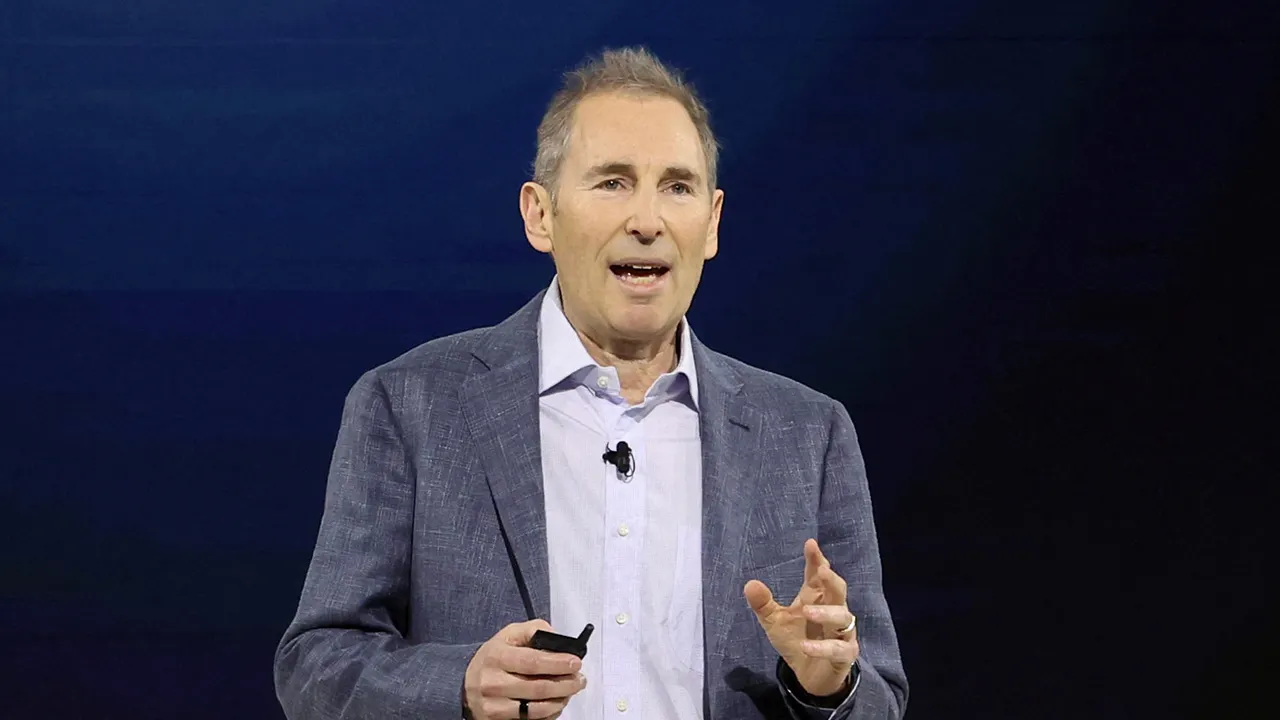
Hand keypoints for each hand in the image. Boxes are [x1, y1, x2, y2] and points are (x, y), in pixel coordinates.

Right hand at [463, 619, 587, 719]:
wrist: (465, 684)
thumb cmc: (493, 657)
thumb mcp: (508, 635)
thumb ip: (533, 630)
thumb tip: (557, 637)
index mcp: (496, 657)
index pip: (532, 661)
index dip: (557, 663)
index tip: (576, 662)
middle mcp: (493, 683)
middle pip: (537, 688)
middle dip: (565, 684)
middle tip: (580, 679)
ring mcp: (494, 706)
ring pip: (535, 709)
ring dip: (560, 701)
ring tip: (570, 691)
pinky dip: (548, 714)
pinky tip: (556, 703)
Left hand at [744, 538, 858, 697]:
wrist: (809, 677)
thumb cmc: (797, 640)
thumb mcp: (774, 622)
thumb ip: (763, 604)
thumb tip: (750, 584)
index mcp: (816, 598)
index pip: (818, 576)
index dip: (816, 560)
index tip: (810, 544)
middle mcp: (833, 611)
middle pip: (838, 590)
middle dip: (831, 579)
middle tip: (821, 570)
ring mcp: (842, 633)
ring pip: (842, 617)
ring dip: (826, 613)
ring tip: (806, 611)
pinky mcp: (844, 655)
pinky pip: (838, 649)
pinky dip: (823, 648)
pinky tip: (805, 647)